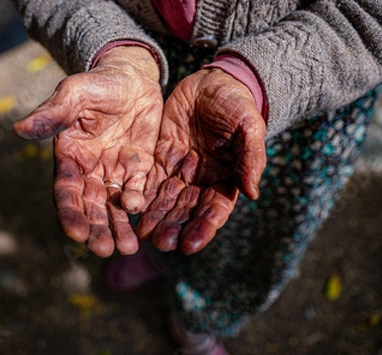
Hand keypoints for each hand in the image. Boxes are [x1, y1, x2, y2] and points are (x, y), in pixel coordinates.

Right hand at [13, 46, 162, 256]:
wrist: (131, 77)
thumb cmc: (96, 84)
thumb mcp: (73, 94)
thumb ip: (52, 114)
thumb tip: (18, 129)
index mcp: (70, 159)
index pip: (67, 193)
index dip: (71, 214)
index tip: (77, 235)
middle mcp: (90, 171)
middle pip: (92, 207)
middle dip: (98, 229)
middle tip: (105, 250)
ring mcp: (115, 171)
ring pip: (115, 206)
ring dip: (120, 226)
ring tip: (128, 248)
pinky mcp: (140, 167)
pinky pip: (139, 189)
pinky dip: (139, 202)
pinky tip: (142, 214)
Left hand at [137, 68, 266, 254]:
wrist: (212, 82)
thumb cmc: (237, 103)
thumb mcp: (248, 126)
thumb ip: (251, 158)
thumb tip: (253, 194)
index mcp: (225, 178)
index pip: (215, 209)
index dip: (203, 228)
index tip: (190, 245)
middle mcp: (201, 181)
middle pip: (187, 210)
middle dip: (174, 227)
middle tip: (161, 244)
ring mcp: (179, 171)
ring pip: (166, 200)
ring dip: (156, 218)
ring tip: (142, 235)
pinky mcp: (160, 158)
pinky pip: (149, 180)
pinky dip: (140, 196)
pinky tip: (129, 210)